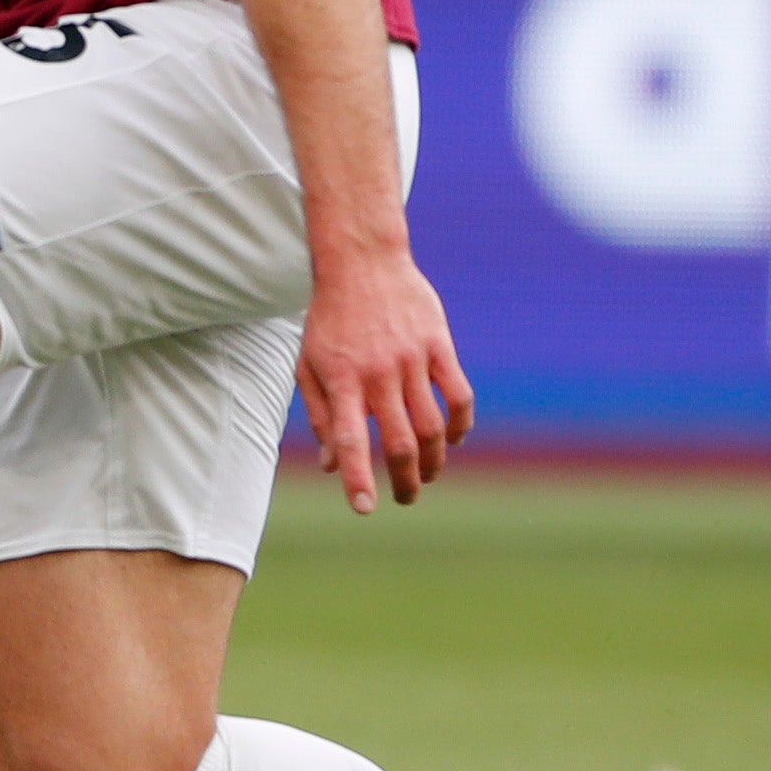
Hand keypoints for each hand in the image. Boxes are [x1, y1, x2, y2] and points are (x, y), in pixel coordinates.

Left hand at [299, 245, 471, 514]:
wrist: (361, 262)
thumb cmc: (329, 319)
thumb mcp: (309, 363)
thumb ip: (320, 414)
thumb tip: (330, 464)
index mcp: (340, 379)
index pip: (350, 440)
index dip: (357, 477)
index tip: (364, 508)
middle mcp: (377, 373)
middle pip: (401, 442)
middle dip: (405, 480)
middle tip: (404, 497)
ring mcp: (411, 359)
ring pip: (433, 426)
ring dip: (434, 460)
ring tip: (427, 474)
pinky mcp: (438, 346)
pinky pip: (460, 395)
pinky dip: (461, 425)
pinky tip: (453, 440)